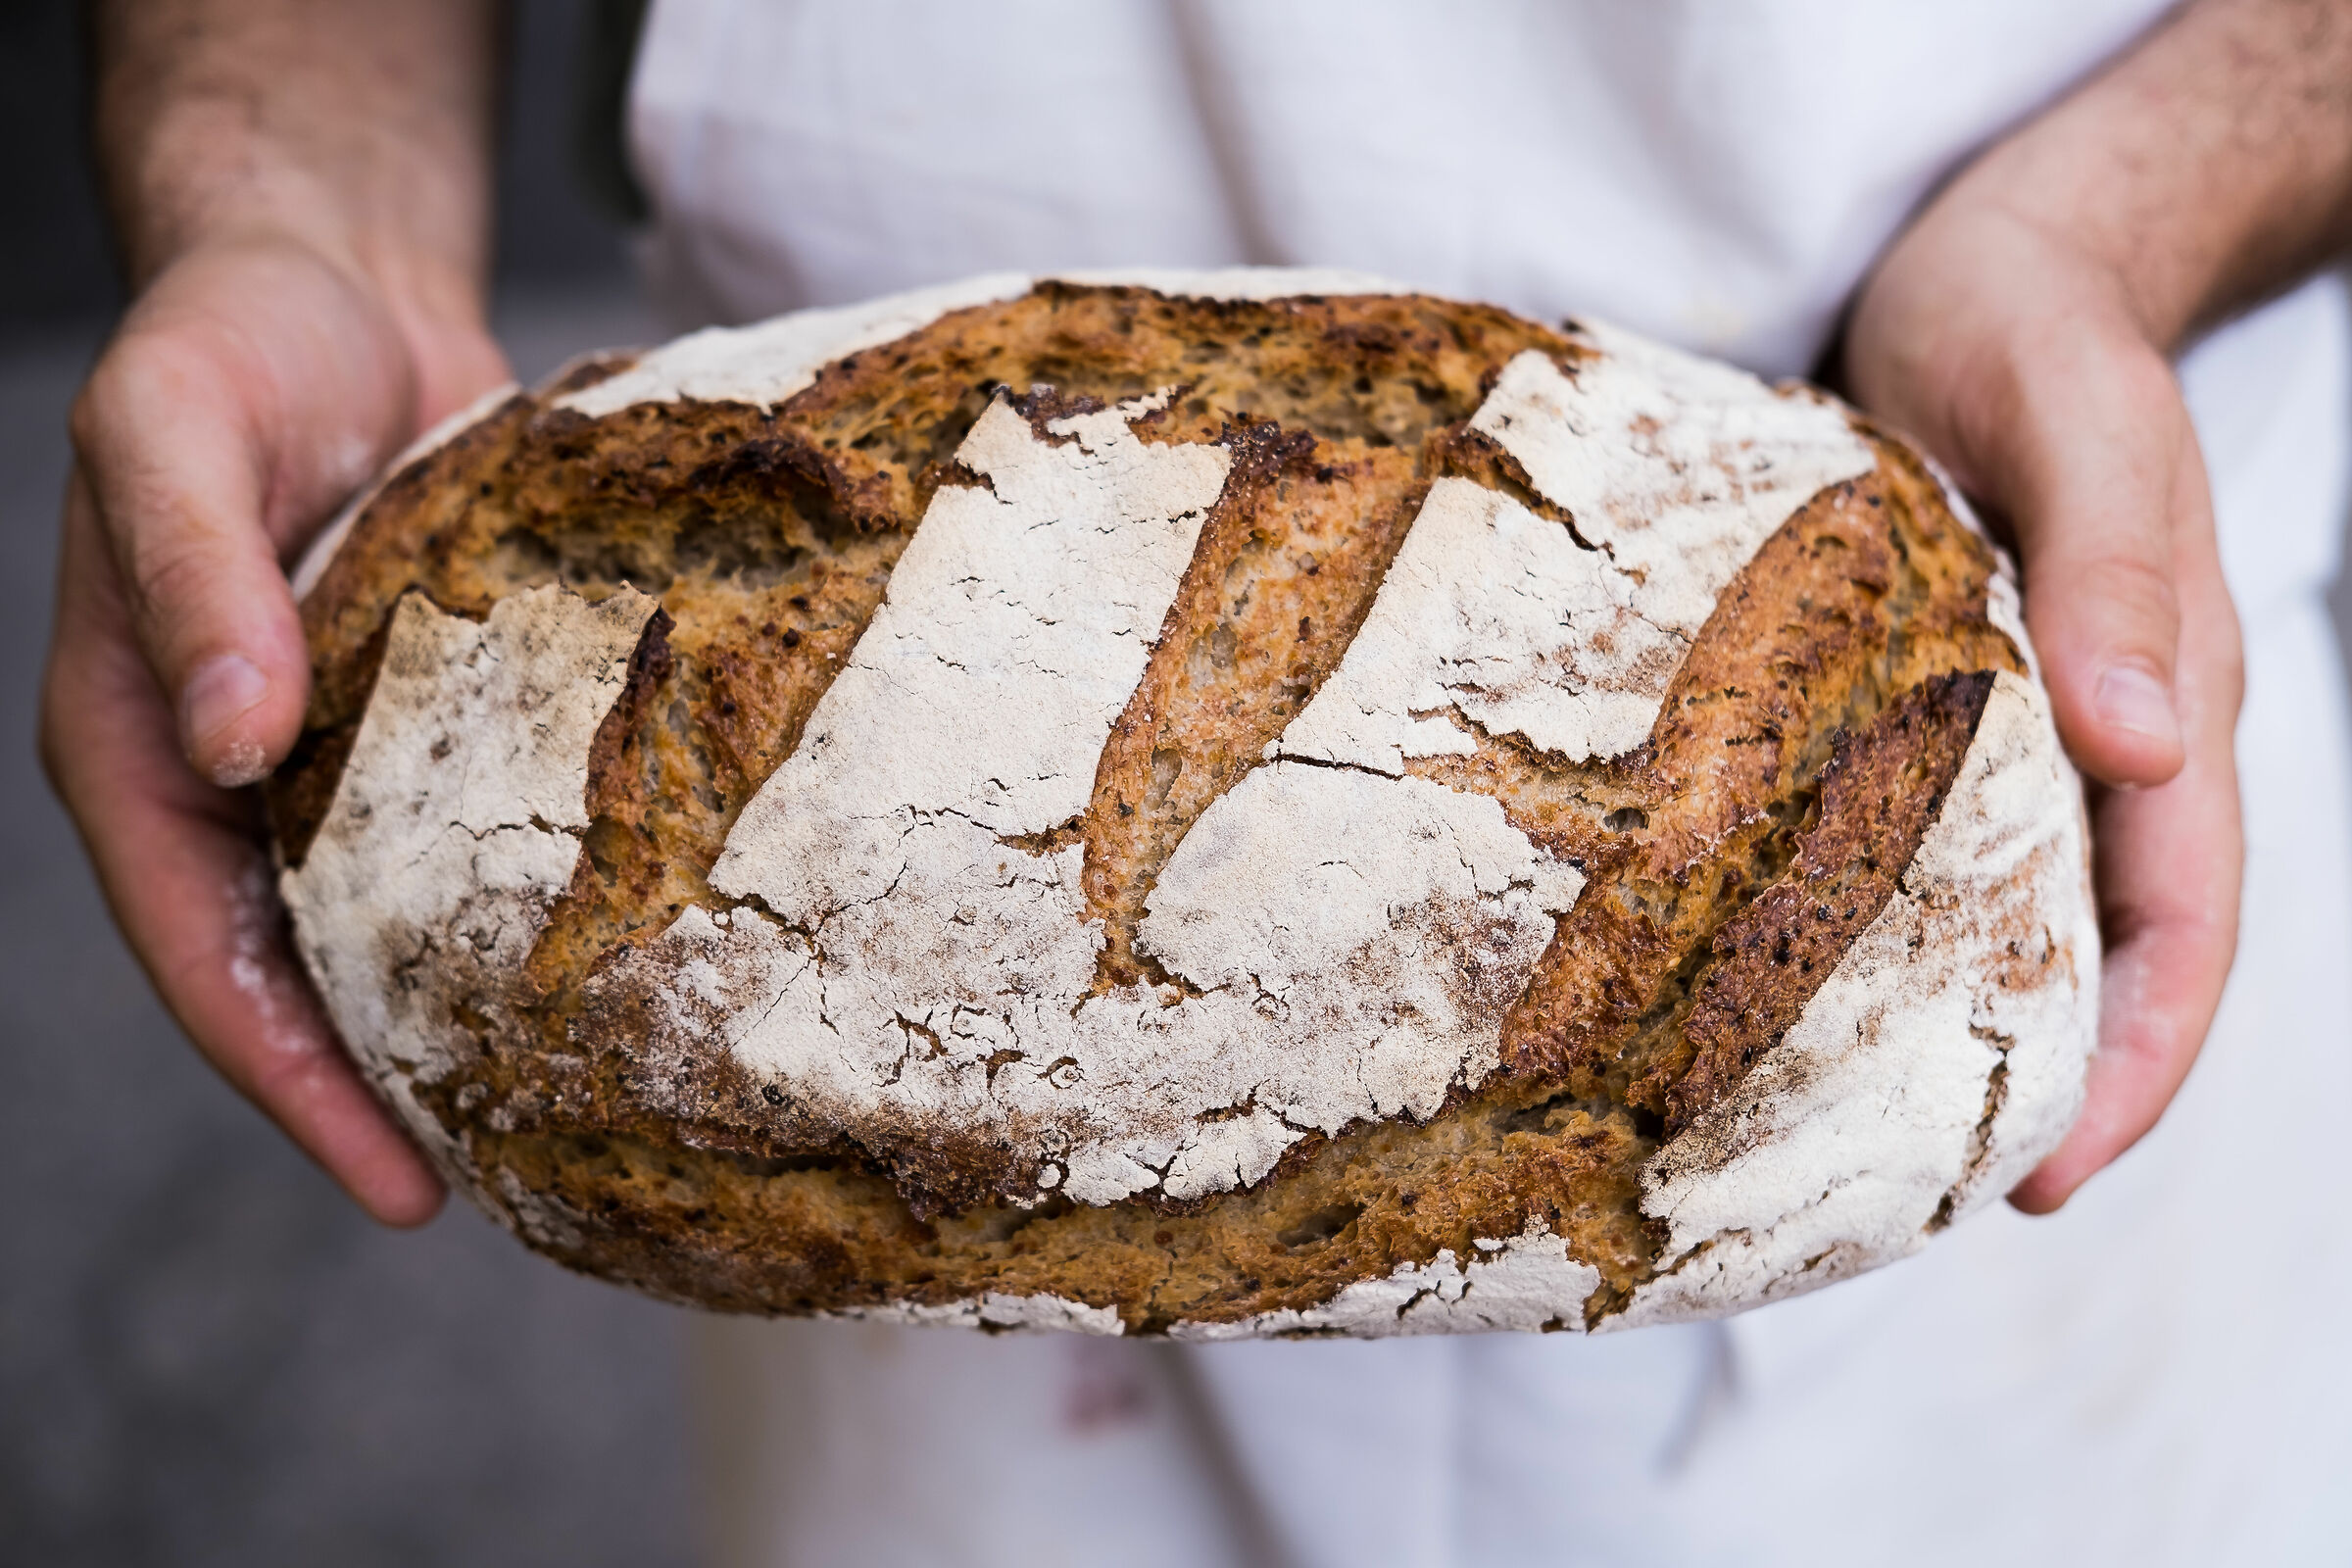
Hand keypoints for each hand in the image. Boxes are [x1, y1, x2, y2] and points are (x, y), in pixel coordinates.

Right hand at [41, 234, 509, 1224]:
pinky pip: (476, 829)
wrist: (333, 280)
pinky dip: (528, 899)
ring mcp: (344, 748)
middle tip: (515, 1195)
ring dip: (467, 1019)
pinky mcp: (437, 709)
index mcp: (141, 745)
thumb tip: (230, 734)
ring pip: (398, 919)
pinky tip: (624, 949)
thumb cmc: (228, 344)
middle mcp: (242, 773)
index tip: (398, 1184)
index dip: (291, 1082)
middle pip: (307, 974)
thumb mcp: (171, 430)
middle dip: (390, 1093)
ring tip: (578, 1117)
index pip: (207, 958)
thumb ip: (188, 573)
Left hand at [1846, 200, 2244, 1212]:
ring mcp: (2026, 719)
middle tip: (1915, 1199)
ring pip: (2015, 906)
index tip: (2049, 1177)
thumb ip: (2118, 577)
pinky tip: (1793, 960)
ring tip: (1844, 1122)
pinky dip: (1888, 913)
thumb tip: (2150, 750)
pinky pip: (1933, 832)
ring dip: (1959, 1017)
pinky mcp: (1936, 692)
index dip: (2137, 1063)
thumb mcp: (2076, 426)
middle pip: (2105, 950)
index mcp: (2175, 699)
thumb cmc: (2034, 330)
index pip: (2183, 925)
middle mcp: (2110, 736)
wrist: (1988, 268)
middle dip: (2043, 1083)